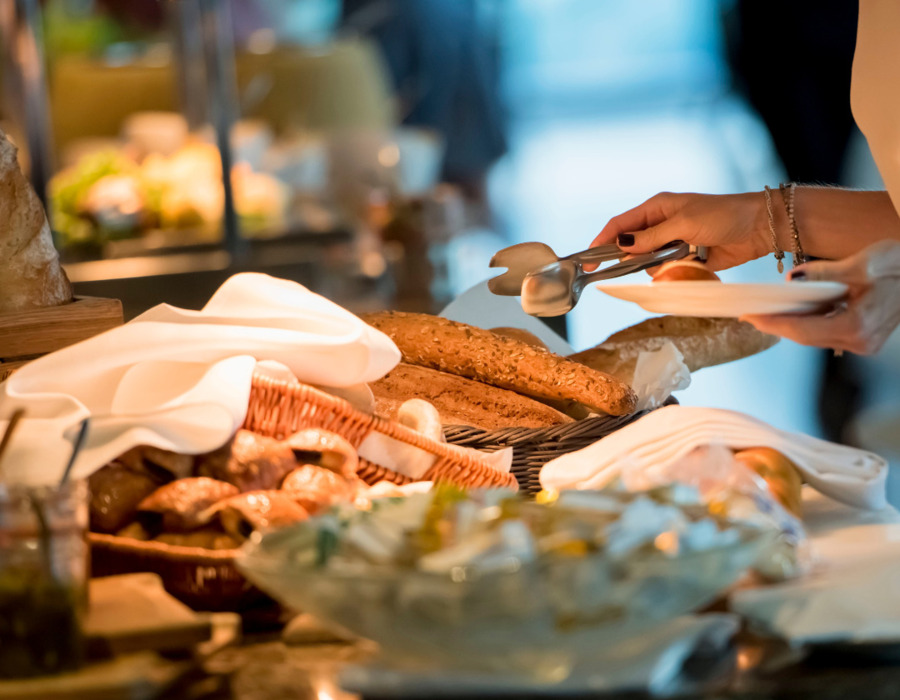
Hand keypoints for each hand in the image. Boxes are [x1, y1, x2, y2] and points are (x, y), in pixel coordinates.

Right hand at [590, 192, 772, 270]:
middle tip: (627, 268)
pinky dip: (671, 272)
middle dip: (630, 257)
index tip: (589, 259)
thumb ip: (651, 237)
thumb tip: (622, 244)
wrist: (758, 228)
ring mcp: (672, 243)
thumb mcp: (683, 223)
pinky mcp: (684, 258)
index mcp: (656, 208)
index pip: (620, 224)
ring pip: (647, 262)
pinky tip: (689, 264)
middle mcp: (660, 225)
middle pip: (631, 245)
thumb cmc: (722, 216)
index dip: (602, 240)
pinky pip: (666, 271)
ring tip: (680, 257)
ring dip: (657, 265)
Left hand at [742, 240, 899, 354]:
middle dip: (777, 325)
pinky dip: (810, 321)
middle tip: (749, 314)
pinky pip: (828, 331)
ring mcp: (864, 342)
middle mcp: (860, 341)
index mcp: (856, 327)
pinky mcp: (865, 337)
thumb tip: (792, 280)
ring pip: (816, 336)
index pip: (801, 330)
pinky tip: (794, 310)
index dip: (772, 324)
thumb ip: (822, 274)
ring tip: (765, 311)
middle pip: (806, 337)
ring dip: (792, 324)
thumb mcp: (859, 265)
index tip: (748, 317)